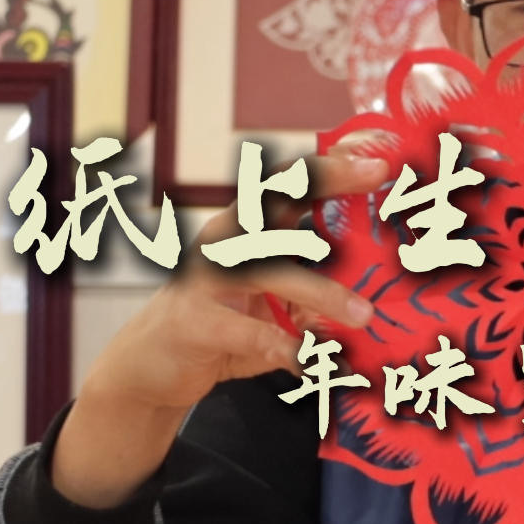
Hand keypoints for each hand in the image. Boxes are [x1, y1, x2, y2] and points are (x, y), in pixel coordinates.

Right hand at [50, 149, 387, 507]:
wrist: (149, 368)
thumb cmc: (220, 326)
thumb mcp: (271, 307)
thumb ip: (312, 297)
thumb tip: (372, 298)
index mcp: (244, 230)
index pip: (286, 184)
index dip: (328, 164)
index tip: (374, 154)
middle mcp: (223, 242)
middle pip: (273, 199)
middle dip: (323, 179)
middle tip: (374, 172)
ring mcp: (204, 279)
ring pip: (268, 270)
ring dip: (321, 292)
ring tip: (364, 315)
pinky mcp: (193, 323)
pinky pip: (246, 331)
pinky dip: (283, 346)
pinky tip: (309, 361)